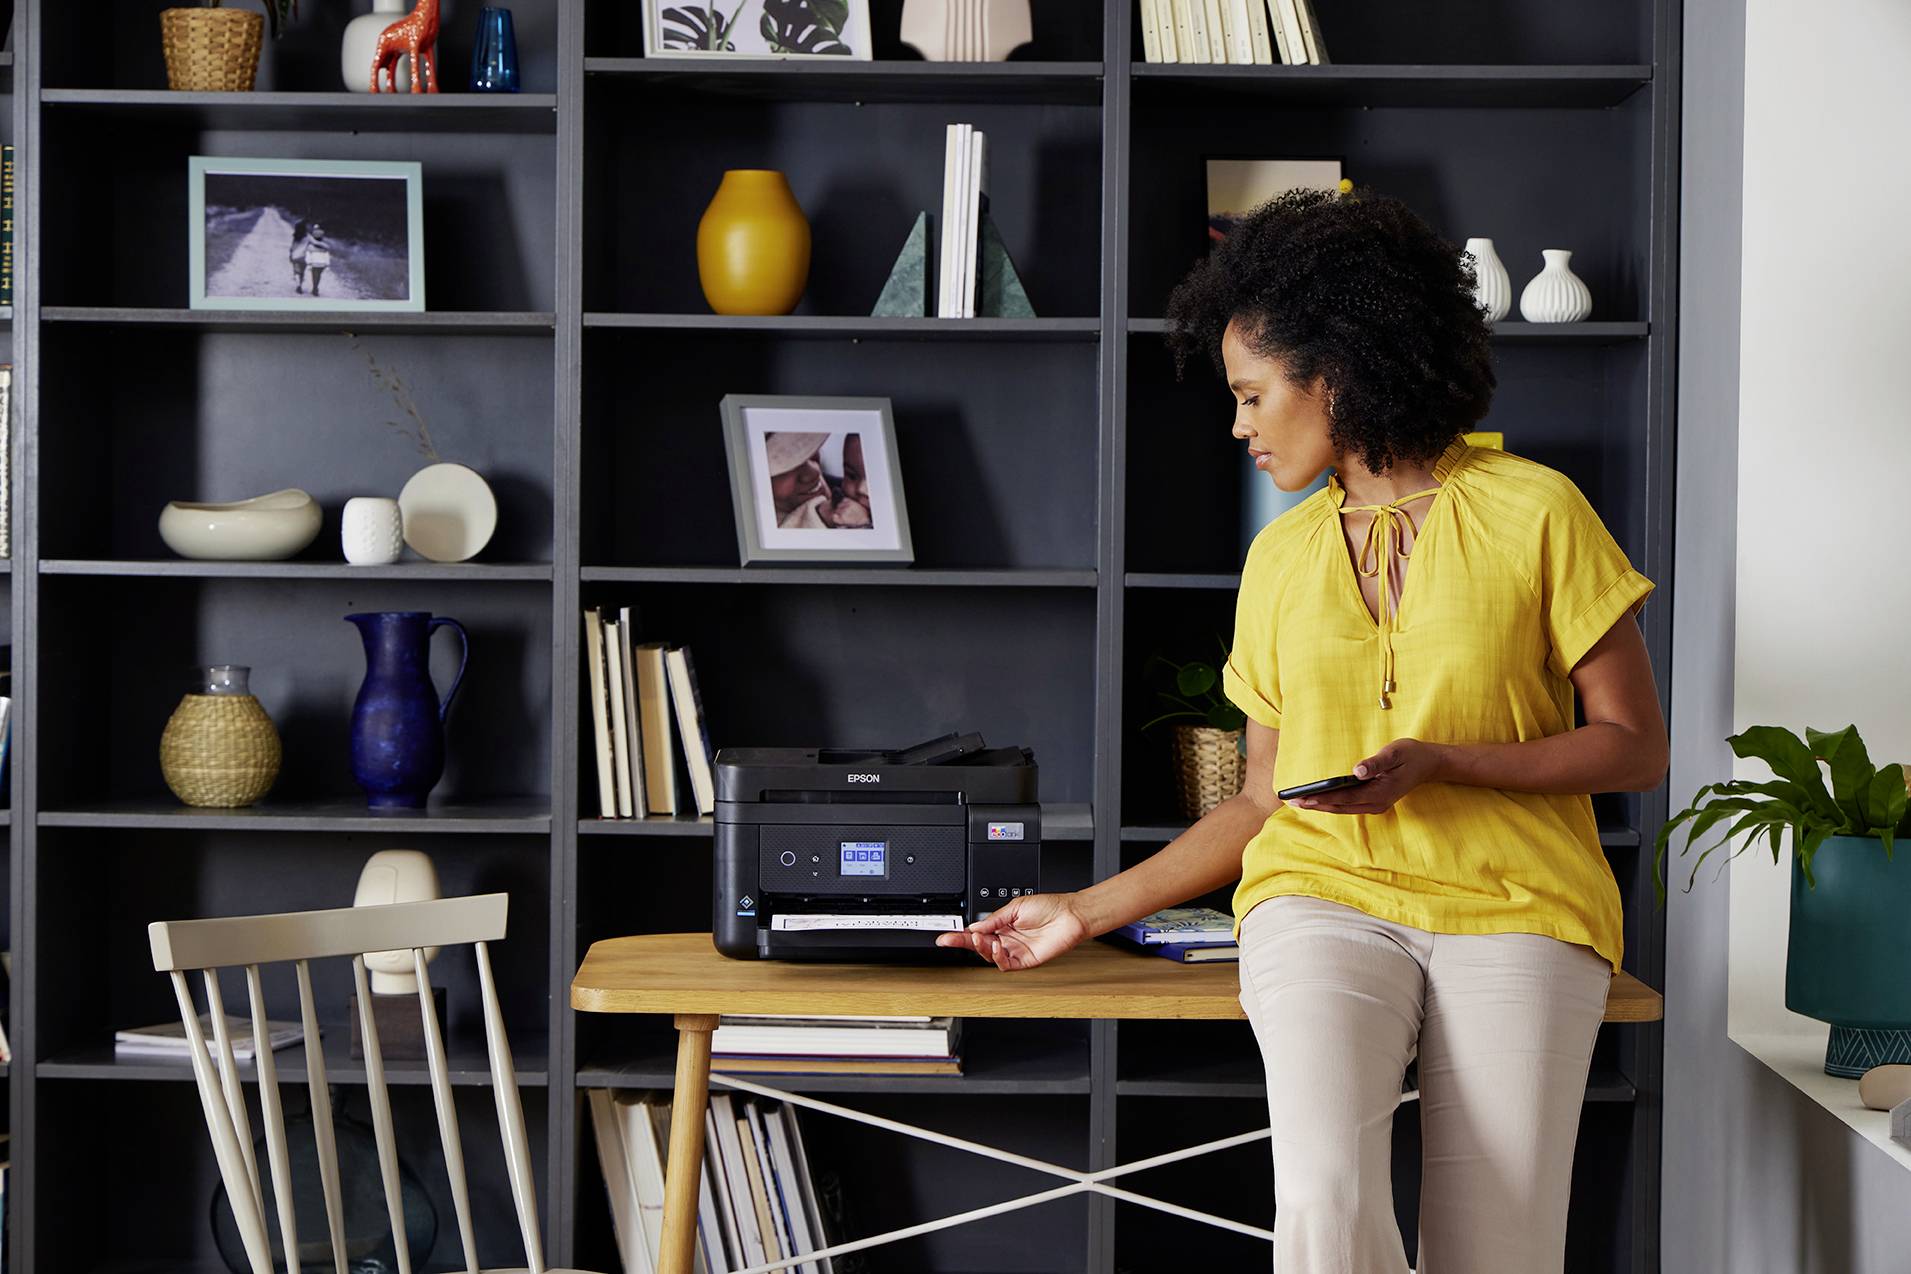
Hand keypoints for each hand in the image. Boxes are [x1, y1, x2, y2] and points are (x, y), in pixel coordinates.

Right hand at [934, 892, 1089, 970]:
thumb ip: (994, 919)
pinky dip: (997, 957)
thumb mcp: (1016, 906)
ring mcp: (1015, 950)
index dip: (961, 933)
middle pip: (979, 944)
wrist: (1070, 915)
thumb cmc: (1050, 906)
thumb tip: (975, 926)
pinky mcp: (1024, 960)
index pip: (977, 931)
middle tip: (950, 940)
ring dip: (981, 948)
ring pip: (989, 955)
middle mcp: (1007, 938)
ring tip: (981, 939)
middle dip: (963, 942)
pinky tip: (996, 947)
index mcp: (1003, 924)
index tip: (946, 935)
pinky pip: (1005, 964)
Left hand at [1288, 738, 1443, 815]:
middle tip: (1291, 801)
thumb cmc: (1412, 754)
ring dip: (1322, 806)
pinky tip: (1318, 800)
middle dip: (1316, 805)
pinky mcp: (1374, 801)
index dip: (1323, 799)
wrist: (1430, 764)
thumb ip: (1376, 762)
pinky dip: (1332, 803)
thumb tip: (1357, 771)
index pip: (1346, 798)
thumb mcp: (1395, 752)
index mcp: (1381, 791)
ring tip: (1298, 802)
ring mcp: (1376, 804)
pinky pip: (1349, 805)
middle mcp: (1378, 802)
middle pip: (1341, 807)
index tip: (1303, 798)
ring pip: (1343, 808)